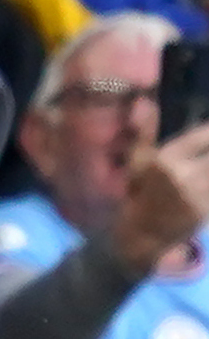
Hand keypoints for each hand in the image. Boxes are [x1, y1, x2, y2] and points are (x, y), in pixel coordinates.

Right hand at [110, 126, 208, 276]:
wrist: (141, 236)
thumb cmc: (139, 194)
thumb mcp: (137, 162)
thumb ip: (145, 131)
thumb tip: (144, 101)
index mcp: (165, 160)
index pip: (204, 136)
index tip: (208, 135)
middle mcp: (183, 176)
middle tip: (206, 158)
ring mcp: (197, 194)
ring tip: (207, 167)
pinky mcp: (206, 210)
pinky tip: (208, 183)